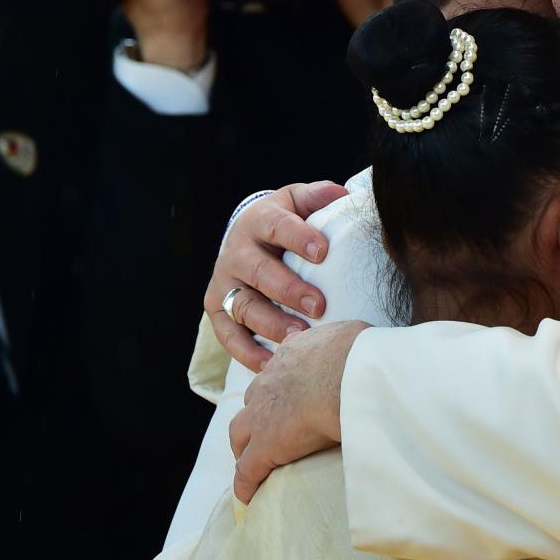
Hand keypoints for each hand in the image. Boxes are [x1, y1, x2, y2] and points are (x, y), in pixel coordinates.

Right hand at [204, 181, 348, 370]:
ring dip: (270, 324)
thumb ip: (317, 196)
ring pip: (243, 306)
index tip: (323, 251)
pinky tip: (272, 364)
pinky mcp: (217, 309)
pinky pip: (228, 336)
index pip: (277, 226)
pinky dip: (247, 353)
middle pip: (258, 271)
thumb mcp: (297, 201)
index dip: (298, 237)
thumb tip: (342, 194)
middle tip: (318, 305)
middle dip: (288, 289)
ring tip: (300, 338)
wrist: (247, 236)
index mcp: (259, 220)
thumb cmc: (283, 221)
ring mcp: (224, 283)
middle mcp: (236, 252)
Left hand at [228, 319, 369, 503]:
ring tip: (253, 460)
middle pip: (252, 400)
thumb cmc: (357, 355)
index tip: (289, 397)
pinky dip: (245, 483)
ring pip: (240, 434)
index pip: (278, 372)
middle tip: (267, 429)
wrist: (346, 376)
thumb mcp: (348, 337)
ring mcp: (263, 415)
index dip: (282, 387)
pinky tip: (248, 496)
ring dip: (245, 446)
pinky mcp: (265, 446)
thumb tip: (352, 349)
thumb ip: (341, 344)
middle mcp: (270, 382)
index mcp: (291, 355)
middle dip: (256, 414)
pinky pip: (247, 470)